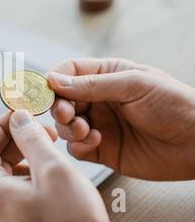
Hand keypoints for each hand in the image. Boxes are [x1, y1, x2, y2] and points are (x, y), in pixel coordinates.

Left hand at [0, 110, 108, 221]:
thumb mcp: (55, 172)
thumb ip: (32, 139)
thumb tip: (19, 119)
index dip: (0, 126)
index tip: (18, 114)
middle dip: (15, 138)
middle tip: (38, 127)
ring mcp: (5, 215)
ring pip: (6, 173)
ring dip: (24, 154)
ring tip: (47, 146)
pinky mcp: (20, 219)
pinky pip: (17, 189)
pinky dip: (30, 172)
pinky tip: (49, 169)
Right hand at [47, 58, 194, 180]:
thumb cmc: (174, 105)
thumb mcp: (133, 85)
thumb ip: (92, 84)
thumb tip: (54, 80)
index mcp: (106, 76)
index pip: (68, 72)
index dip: (54, 80)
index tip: (47, 90)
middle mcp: (99, 99)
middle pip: (61, 100)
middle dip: (59, 107)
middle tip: (66, 113)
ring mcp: (99, 124)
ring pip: (65, 125)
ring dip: (68, 127)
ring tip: (85, 130)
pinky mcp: (102, 149)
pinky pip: (77, 147)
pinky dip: (79, 145)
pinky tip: (96, 141)